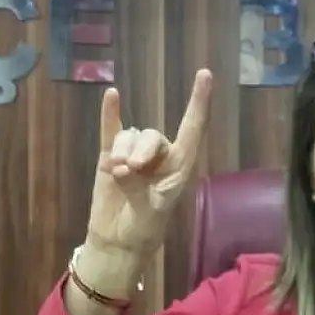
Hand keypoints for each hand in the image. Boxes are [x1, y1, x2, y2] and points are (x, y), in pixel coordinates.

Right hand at [86, 69, 212, 254]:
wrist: (118, 241)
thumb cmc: (145, 228)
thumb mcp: (155, 208)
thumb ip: (144, 183)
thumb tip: (122, 165)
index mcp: (179, 165)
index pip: (192, 128)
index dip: (198, 102)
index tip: (205, 74)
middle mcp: (159, 156)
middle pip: (151, 135)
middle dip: (140, 150)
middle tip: (130, 172)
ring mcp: (133, 155)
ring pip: (129, 136)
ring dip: (123, 152)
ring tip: (117, 175)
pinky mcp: (110, 157)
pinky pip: (111, 130)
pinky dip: (111, 114)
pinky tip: (112, 96)